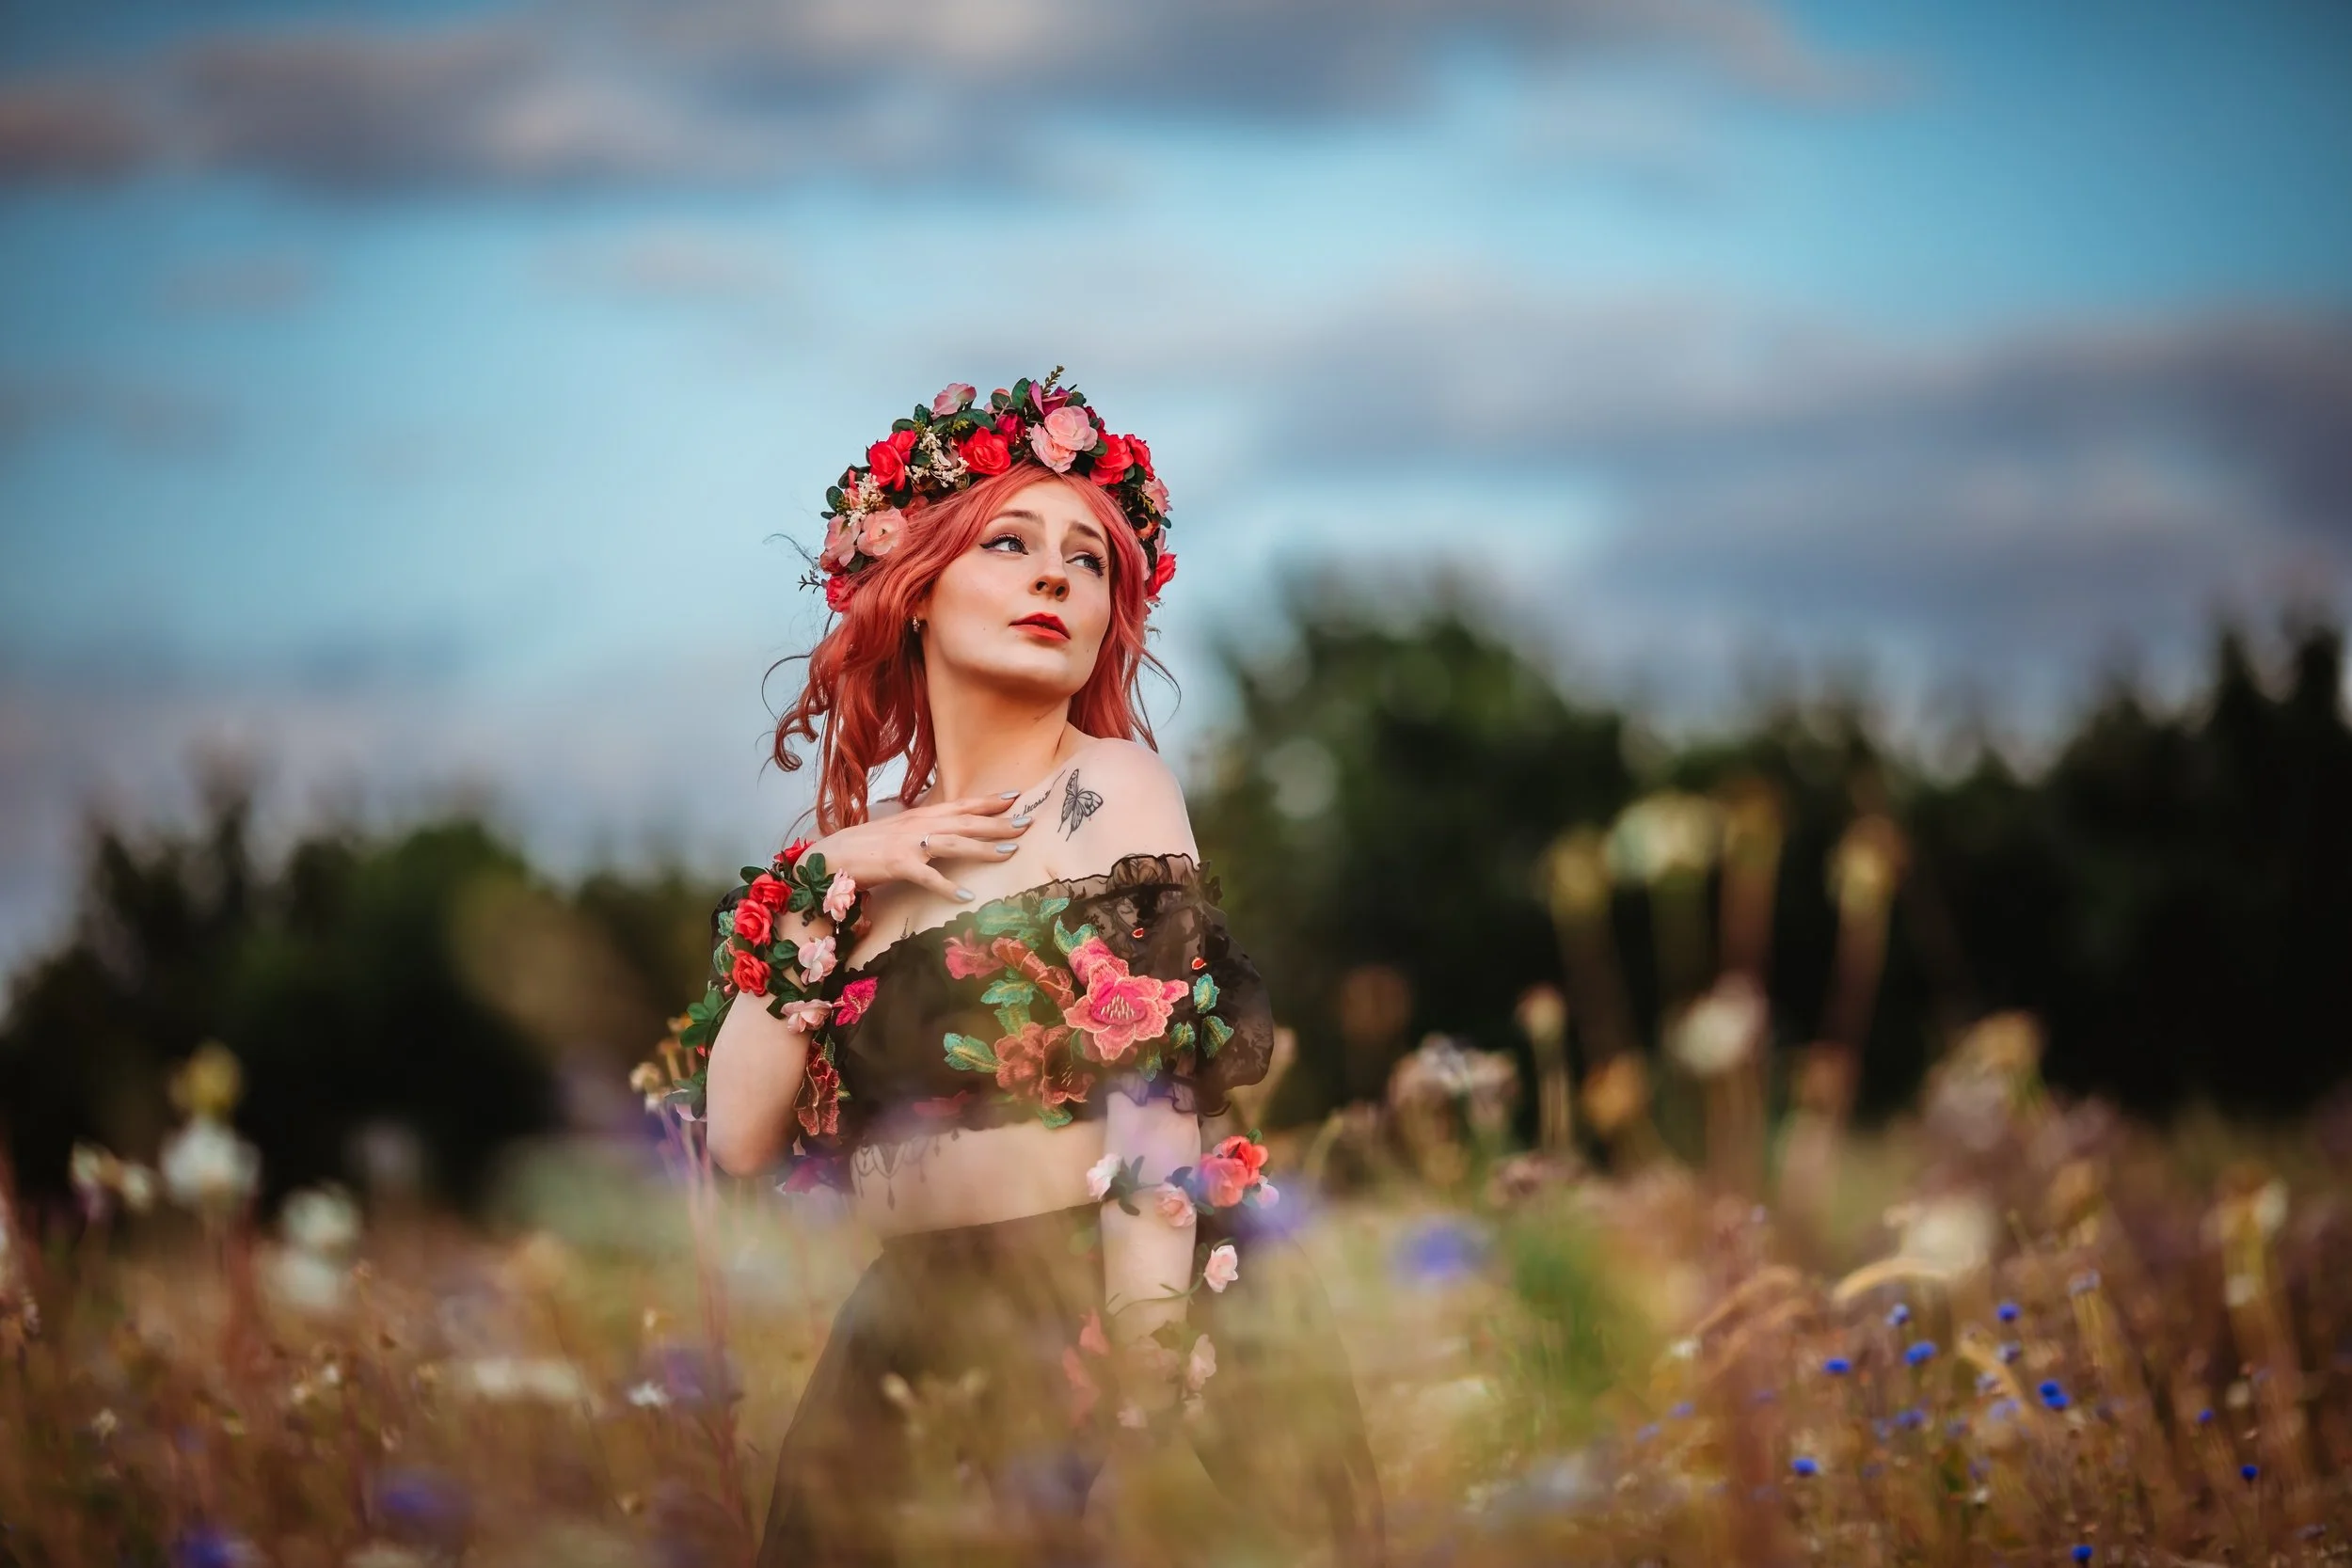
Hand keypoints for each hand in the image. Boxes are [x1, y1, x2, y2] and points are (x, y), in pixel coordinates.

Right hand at [804, 790, 1033, 902]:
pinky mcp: (897, 866)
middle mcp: (917, 825)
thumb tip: (946, 832)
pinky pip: (927, 877)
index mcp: (918, 816)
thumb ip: (922, 829)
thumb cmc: (864, 847)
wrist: (828, 856)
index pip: (960, 804)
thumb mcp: (898, 831)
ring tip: (1010, 853)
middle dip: (998, 822)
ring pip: (953, 843)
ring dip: (983, 848)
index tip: (1016, 796)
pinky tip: (967, 897)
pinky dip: (947, 887)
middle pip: (965, 822)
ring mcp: (907, 844)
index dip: (988, 800)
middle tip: (1027, 823)